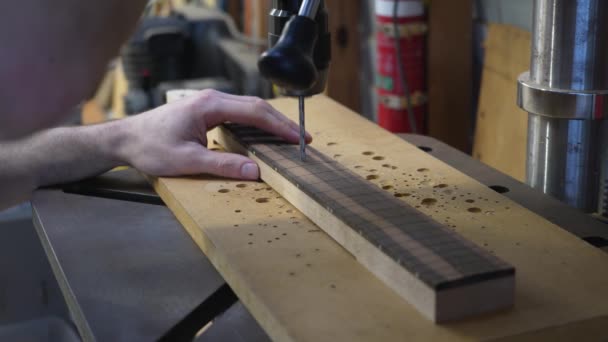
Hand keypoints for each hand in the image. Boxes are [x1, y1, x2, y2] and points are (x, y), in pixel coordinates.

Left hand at [118, 90, 311, 179]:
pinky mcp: (206, 111)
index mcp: (210, 105)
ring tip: (290, 138)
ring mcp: (210, 103)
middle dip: (282, 123)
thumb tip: (254, 170)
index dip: (280, 126)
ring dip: (270, 123)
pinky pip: (239, 114)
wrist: (125, 139)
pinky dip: (256, 125)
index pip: (255, 112)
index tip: (299, 139)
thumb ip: (222, 165)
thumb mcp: (187, 161)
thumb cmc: (150, 147)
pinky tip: (265, 136)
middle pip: (257, 107)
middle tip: (303, 139)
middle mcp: (213, 99)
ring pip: (249, 109)